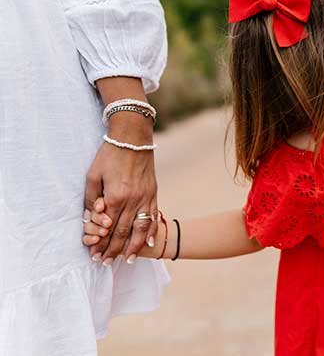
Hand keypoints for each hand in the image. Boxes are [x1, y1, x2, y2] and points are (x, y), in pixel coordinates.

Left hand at [85, 113, 157, 263]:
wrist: (133, 138)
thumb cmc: (109, 155)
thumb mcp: (93, 175)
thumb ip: (92, 199)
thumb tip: (92, 218)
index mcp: (114, 197)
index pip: (107, 228)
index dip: (100, 244)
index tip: (95, 255)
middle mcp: (132, 200)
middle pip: (123, 232)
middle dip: (113, 250)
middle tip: (106, 263)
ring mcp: (145, 197)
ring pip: (141, 229)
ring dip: (134, 247)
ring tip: (127, 260)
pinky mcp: (153, 193)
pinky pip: (153, 216)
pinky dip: (152, 231)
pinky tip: (151, 243)